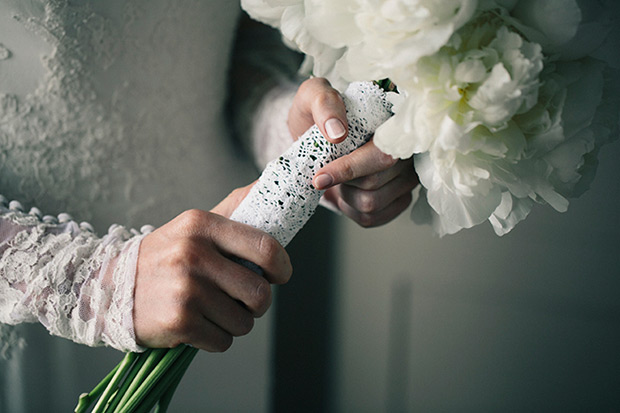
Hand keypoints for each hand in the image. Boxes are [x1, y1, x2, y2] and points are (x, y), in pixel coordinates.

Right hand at [133, 188, 291, 351]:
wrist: (109, 287)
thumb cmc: (166, 257)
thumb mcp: (195, 226)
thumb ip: (234, 209)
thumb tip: (269, 185)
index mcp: (202, 225)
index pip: (265, 247)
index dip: (281, 267)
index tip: (279, 275)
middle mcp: (194, 254)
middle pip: (260, 293)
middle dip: (258, 303)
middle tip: (242, 300)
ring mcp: (186, 289)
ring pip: (244, 322)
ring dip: (234, 323)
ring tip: (212, 310)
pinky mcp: (179, 321)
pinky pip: (223, 341)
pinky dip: (215, 338)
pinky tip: (196, 324)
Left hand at [288, 77, 418, 226]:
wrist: (315, 138)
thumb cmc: (316, 115)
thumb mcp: (312, 96)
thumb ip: (324, 103)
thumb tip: (338, 133)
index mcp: (393, 123)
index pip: (381, 155)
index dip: (350, 168)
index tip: (319, 178)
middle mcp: (407, 152)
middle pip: (374, 182)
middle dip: (342, 182)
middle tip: (325, 170)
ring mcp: (407, 178)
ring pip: (372, 204)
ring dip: (345, 196)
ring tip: (338, 179)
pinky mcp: (398, 200)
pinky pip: (372, 218)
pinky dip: (349, 209)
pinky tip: (346, 192)